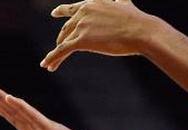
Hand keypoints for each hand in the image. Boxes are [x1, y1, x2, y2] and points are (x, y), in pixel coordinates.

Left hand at [0, 82, 101, 129]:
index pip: (18, 121)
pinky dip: (21, 107)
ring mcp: (44, 127)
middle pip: (14, 111)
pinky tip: (9, 99)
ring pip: (19, 109)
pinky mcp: (50, 129)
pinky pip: (32, 116)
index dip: (5, 111)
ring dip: (2, 98)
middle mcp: (39, 128)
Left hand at [42, 0, 158, 70]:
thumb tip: (123, 0)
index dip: (62, 11)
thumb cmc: (137, 20)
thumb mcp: (125, 3)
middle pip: (67, 28)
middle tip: (57, 48)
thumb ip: (120, 1)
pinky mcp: (82, 40)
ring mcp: (82, 25)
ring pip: (63, 41)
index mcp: (92, 3)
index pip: (73, 9)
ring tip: (50, 63)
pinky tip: (47, 65)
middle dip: (61, 39)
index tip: (54, 13)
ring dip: (56, 53)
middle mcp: (83, 12)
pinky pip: (62, 50)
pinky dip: (53, 57)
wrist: (140, 31)